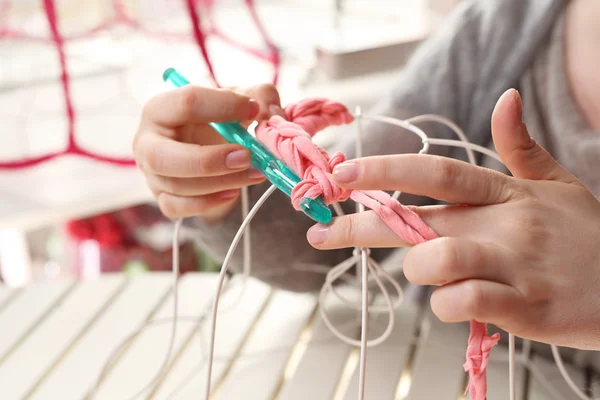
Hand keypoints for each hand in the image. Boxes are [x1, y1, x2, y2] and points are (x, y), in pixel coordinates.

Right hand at [134, 84, 284, 220]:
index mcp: (161, 108)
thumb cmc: (221, 118)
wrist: (212, 145)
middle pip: (163, 156)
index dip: (224, 106)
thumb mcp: (241, 99)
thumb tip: (269, 112)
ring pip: (177, 185)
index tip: (254, 111)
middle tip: (247, 156)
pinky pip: (177, 208)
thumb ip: (261, 96)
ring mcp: (151, 173)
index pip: (186, 103)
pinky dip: (208, 203)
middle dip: (209, 159)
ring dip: (222, 182)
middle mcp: (147, 141)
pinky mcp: (162, 197)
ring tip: (255, 173)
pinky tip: (233, 191)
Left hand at [306, 89, 599, 348]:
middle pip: (416, 219)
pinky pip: (464, 304)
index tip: (340, 174)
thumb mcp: (558, 184)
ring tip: (432, 277)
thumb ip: (521, 147)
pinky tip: (458, 306)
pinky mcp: (527, 307)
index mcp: (505, 192)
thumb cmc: (586, 237)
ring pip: (437, 261)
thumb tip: (504, 99)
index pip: (434, 172)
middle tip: (321, 234)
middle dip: (359, 227)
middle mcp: (504, 223)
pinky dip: (448, 307)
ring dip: (418, 272)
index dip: (383, 169)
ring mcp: (515, 264)